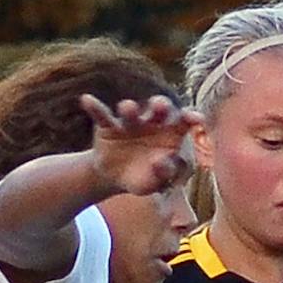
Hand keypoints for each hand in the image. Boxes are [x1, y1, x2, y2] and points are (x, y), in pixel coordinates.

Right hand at [81, 94, 202, 197]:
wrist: (116, 178)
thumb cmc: (144, 178)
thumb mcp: (156, 182)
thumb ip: (164, 174)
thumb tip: (162, 162)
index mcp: (172, 134)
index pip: (184, 122)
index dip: (191, 117)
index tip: (195, 119)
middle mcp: (153, 123)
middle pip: (159, 109)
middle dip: (160, 105)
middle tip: (160, 106)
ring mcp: (130, 123)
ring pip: (131, 111)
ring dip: (129, 108)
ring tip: (127, 108)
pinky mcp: (108, 126)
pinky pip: (102, 115)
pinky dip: (94, 107)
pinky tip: (87, 99)